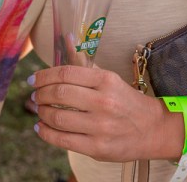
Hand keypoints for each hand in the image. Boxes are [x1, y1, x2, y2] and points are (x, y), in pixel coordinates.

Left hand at [30, 64, 180, 162]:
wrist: (153, 130)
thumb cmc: (126, 102)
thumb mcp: (109, 79)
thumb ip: (84, 64)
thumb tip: (65, 38)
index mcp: (106, 81)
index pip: (65, 73)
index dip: (43, 76)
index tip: (33, 80)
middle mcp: (103, 102)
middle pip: (59, 94)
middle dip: (40, 94)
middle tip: (35, 96)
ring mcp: (100, 126)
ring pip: (58, 118)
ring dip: (42, 113)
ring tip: (39, 111)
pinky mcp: (97, 148)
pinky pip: (63, 140)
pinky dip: (46, 133)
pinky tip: (41, 128)